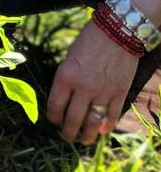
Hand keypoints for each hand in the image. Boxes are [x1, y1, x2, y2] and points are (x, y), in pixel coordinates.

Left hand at [46, 20, 138, 143]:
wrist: (118, 30)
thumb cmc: (89, 41)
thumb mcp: (68, 59)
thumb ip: (65, 80)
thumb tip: (64, 101)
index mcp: (65, 77)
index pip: (55, 107)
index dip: (52, 118)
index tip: (53, 121)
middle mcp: (83, 88)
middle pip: (72, 119)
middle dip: (67, 132)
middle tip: (66, 137)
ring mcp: (103, 92)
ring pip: (93, 123)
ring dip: (86, 136)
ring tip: (83, 141)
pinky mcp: (120, 92)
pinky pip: (112, 115)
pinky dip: (107, 126)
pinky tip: (102, 131)